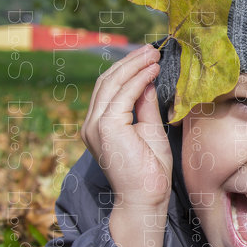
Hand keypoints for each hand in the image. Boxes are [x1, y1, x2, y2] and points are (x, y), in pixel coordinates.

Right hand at [81, 44, 172, 246]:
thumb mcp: (150, 130)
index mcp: (99, 125)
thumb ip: (144, 106)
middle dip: (131, 62)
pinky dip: (138, 79)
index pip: (110, 88)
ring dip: (135, 65)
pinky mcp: (105, 127)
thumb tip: (147, 81)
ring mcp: (95, 125)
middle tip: (152, 49)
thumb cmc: (150, 171)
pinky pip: (123, 95)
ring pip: (113, 83)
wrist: (146, 198)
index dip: (128, 69)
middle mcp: (92, 124)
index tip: (149, 57)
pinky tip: (152, 70)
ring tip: (154, 54)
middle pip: (108, 81)